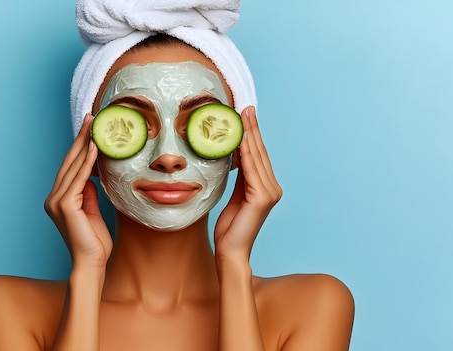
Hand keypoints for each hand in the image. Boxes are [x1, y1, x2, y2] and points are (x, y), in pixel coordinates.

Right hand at [44, 114, 112, 268]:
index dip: (79, 147)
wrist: (91, 262)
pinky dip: (86, 162)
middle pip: (68, 162)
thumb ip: (89, 193)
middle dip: (80, 138)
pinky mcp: (65, 206)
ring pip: (72, 167)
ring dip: (84, 144)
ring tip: (94, 126)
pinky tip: (94, 147)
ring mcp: (56, 202)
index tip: (89, 128)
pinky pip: (78, 179)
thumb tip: (91, 176)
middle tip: (90, 118)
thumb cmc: (94, 241)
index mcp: (58, 199)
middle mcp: (53, 198)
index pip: (70, 168)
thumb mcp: (92, 211)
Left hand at [214, 106, 281, 260]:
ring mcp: (269, 193)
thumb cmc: (230, 228)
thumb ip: (239, 178)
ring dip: (249, 135)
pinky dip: (245, 152)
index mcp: (266, 188)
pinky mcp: (262, 198)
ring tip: (243, 116)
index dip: (252, 135)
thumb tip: (234, 157)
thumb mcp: (234, 196)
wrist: (230, 250)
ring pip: (256, 158)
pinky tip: (239, 138)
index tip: (245, 116)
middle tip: (245, 107)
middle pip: (259, 153)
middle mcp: (272, 188)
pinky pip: (251, 169)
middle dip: (252, 129)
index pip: (258, 156)